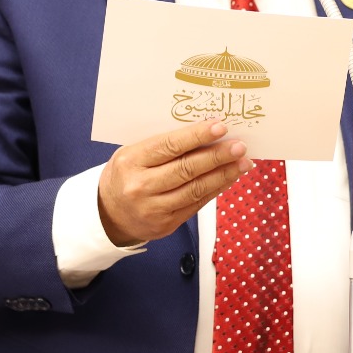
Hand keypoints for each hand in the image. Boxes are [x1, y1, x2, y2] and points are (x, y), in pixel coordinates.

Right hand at [97, 119, 252, 245]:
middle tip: (239, 146)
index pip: (169, 146)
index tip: (220, 127)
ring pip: (195, 189)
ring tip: (243, 162)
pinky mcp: (166, 225)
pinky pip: (196, 204)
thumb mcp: (133, 152)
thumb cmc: (126, 174)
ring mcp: (154, 209)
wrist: (109, 213)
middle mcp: (141, 186)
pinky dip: (215, 190)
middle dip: (217, 156)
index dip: (197, 136)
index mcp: (131, 161)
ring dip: (223, 175)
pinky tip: (229, 178)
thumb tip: (204, 133)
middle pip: (186, 169)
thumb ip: (163, 145)